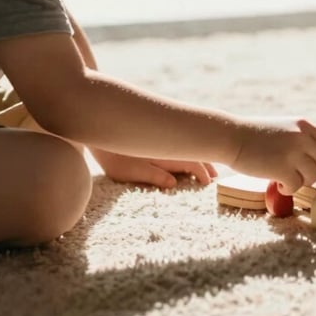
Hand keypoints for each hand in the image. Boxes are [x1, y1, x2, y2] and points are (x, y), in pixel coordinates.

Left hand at [92, 149, 216, 189]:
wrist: (101, 131)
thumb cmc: (114, 156)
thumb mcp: (131, 170)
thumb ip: (154, 175)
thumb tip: (174, 183)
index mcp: (168, 153)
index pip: (194, 163)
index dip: (204, 174)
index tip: (210, 184)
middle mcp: (170, 145)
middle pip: (195, 153)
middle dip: (206, 164)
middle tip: (214, 177)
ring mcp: (165, 139)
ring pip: (187, 147)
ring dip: (197, 156)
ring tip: (204, 168)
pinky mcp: (158, 137)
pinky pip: (178, 144)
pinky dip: (187, 151)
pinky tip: (185, 155)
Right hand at [231, 117, 315, 195]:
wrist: (231, 136)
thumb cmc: (254, 136)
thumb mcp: (284, 128)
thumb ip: (301, 140)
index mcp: (303, 125)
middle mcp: (301, 136)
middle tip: (308, 181)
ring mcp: (292, 151)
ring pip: (312, 176)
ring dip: (301, 182)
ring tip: (285, 179)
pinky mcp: (281, 167)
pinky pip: (296, 185)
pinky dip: (289, 189)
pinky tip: (278, 185)